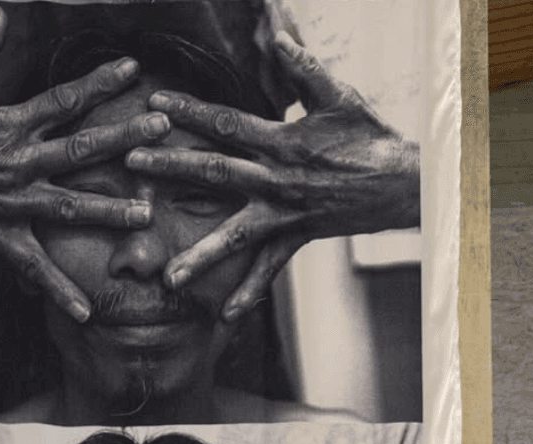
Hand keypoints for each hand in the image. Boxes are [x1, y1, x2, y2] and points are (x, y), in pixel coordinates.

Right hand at [0, 4, 170, 321]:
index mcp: (7, 124)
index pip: (62, 99)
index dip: (99, 83)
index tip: (133, 70)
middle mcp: (16, 163)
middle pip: (79, 149)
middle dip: (123, 138)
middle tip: (163, 130)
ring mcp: (10, 202)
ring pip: (68, 206)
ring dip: (108, 210)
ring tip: (146, 215)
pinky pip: (33, 266)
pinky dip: (59, 290)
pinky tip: (88, 312)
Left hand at [126, 30, 419, 319]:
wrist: (402, 185)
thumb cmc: (368, 137)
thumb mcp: (340, 96)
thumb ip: (305, 70)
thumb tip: (278, 36)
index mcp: (283, 143)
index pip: (227, 123)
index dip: (190, 111)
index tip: (154, 103)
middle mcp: (277, 182)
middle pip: (216, 173)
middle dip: (171, 167)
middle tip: (131, 164)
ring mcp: (283, 216)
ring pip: (234, 238)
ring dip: (200, 258)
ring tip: (167, 279)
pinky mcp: (295, 239)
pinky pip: (268, 271)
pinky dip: (248, 293)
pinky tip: (224, 317)